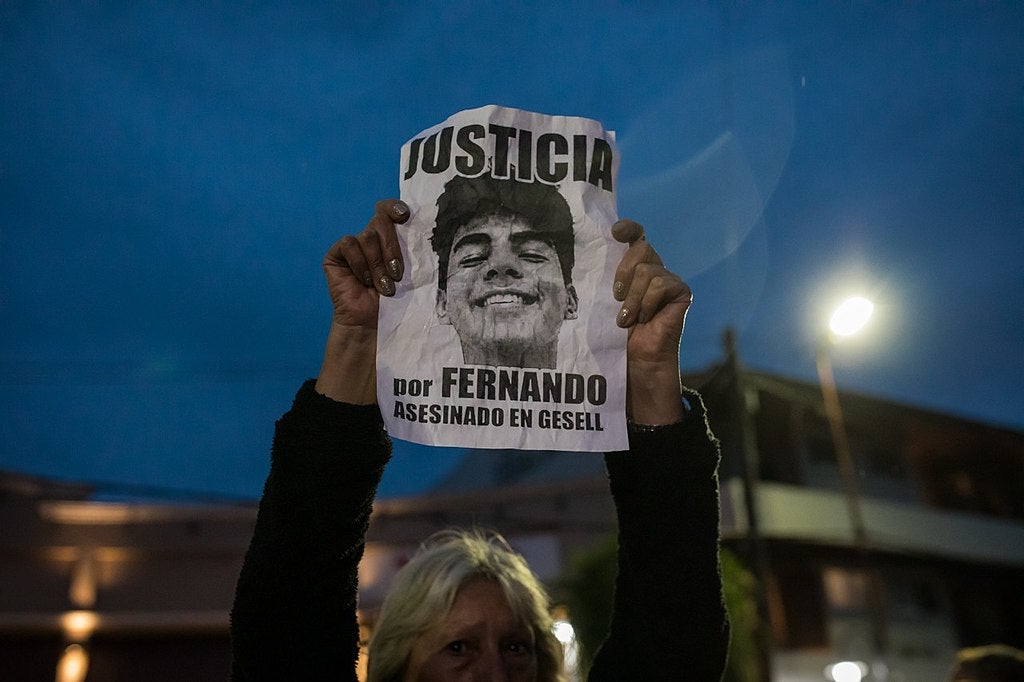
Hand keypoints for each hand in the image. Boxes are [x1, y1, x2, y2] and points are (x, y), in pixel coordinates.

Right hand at [315, 199, 408, 403]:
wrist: (374, 327)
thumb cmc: (397, 303)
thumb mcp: (410, 273)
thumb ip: (413, 248)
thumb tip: (427, 226)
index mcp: (390, 240)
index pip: (389, 210)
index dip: (395, 207)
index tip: (405, 216)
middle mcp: (371, 239)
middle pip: (380, 220)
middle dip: (391, 246)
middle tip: (397, 273)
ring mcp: (353, 247)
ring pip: (367, 235)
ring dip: (378, 263)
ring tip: (383, 287)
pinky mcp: (336, 257)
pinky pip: (349, 244)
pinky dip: (359, 262)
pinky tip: (363, 281)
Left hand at [611, 219, 691, 423]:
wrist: (636, 365)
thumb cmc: (615, 338)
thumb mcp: (603, 303)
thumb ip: (603, 279)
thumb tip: (586, 255)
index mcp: (633, 270)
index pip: (634, 236)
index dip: (628, 228)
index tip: (615, 232)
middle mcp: (653, 271)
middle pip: (641, 248)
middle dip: (624, 271)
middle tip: (617, 297)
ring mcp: (668, 282)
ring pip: (648, 269)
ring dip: (633, 297)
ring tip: (628, 319)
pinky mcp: (681, 293)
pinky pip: (661, 283)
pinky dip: (648, 302)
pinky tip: (645, 319)